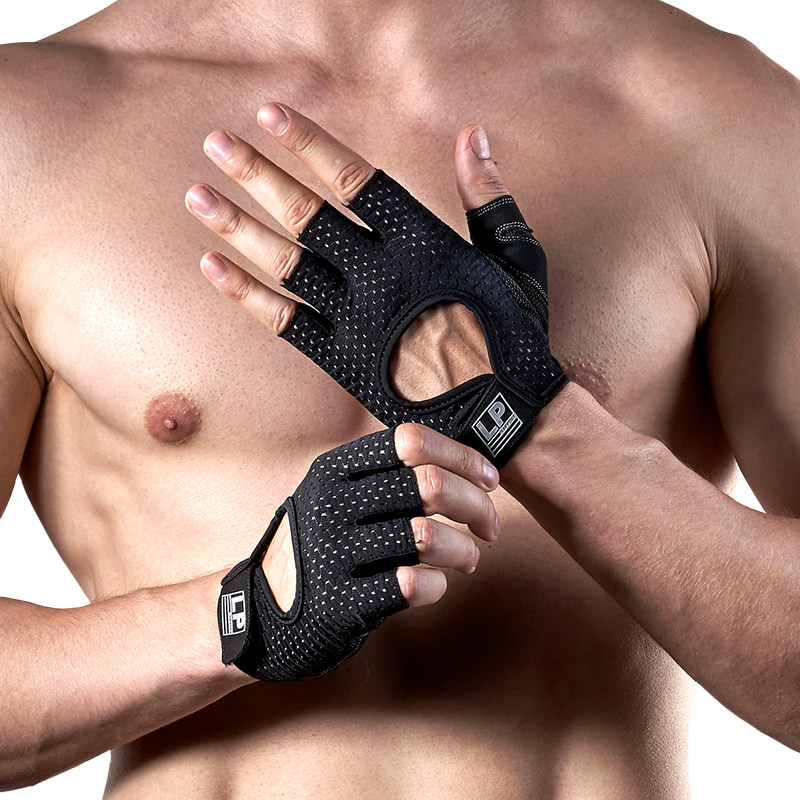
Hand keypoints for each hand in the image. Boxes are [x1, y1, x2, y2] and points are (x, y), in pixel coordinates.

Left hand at [187, 104, 567, 465]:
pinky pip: (284, 322)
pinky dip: (246, 294)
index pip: (354, 179)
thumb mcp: (515, 258)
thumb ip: (488, 197)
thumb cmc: (514, 333)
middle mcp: (380, 275)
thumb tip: (473, 135)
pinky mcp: (340, 359)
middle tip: (216, 143)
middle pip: (306, 213)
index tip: (271, 115)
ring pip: (286, 263)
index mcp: (423, 243)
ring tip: (197, 195)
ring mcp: (355, 319)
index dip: (310, 143)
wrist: (502, 413)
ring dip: (238, 226)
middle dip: (257, 174)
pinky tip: (211, 265)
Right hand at [217, 424, 498, 681]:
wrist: (262, 614)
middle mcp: (330, 504)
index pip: (411, 441)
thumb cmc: (322, 548)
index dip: (462, 456)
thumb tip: (473, 467)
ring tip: (468, 558)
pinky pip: (412, 585)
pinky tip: (435, 585)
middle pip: (428, 484)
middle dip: (476, 505)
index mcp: (334, 469)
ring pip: (427, 536)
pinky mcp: (338, 603)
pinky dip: (438, 585)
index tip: (489, 480)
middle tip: (490, 527)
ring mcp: (332, 554)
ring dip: (464, 549)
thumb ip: (391, 478)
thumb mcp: (340, 497)